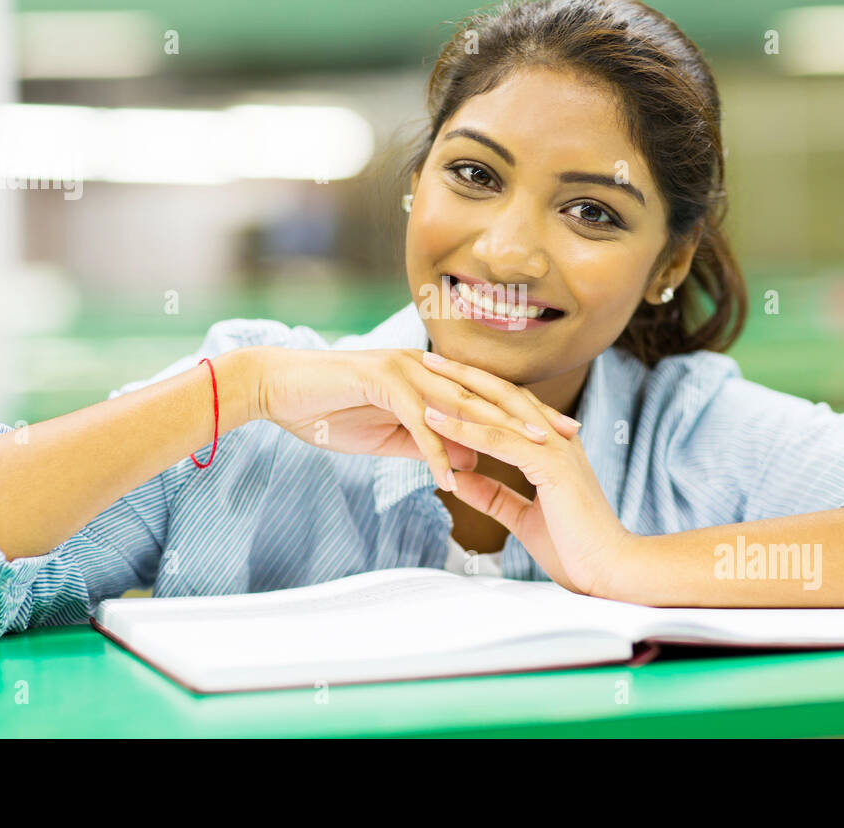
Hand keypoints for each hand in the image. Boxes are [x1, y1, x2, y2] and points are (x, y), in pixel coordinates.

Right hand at [250, 347, 581, 492]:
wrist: (278, 388)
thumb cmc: (330, 409)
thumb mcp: (390, 436)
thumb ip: (430, 446)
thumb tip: (470, 464)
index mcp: (431, 375)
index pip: (490, 396)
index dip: (526, 415)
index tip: (561, 437)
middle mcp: (424, 365)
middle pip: (488, 392)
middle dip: (529, 415)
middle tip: (565, 437)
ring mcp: (403, 368)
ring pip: (460, 400)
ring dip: (495, 427)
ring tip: (526, 452)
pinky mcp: (379, 378)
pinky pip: (414, 418)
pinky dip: (433, 448)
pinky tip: (449, 477)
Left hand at [419, 351, 633, 597]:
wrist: (611, 570)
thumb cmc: (575, 549)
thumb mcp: (523, 518)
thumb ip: (494, 495)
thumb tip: (460, 478)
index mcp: (553, 446)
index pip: (511, 406)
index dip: (479, 390)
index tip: (445, 379)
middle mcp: (555, 437)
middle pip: (503, 394)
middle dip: (465, 374)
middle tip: (429, 358)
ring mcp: (555, 447)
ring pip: (498, 409)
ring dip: (458, 391)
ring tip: (423, 375)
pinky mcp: (550, 465)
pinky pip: (498, 439)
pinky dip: (464, 427)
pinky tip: (434, 419)